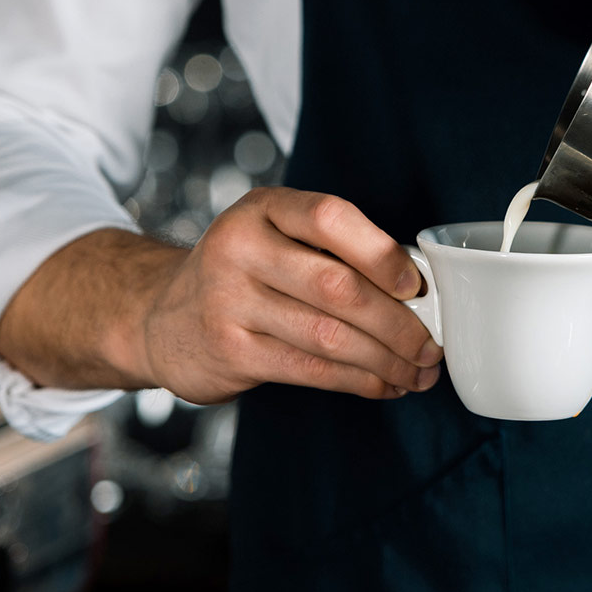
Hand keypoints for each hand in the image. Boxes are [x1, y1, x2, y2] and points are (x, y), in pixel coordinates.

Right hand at [0, 188, 440, 403]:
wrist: (159, 316)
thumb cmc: (244, 274)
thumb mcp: (274, 236)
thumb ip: (332, 250)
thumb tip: (418, 290)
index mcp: (263, 208)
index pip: (329, 218)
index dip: (380, 252)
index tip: (416, 285)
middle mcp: (240, 248)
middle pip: (336, 286)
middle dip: (397, 322)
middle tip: (432, 345)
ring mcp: (229, 301)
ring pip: (328, 335)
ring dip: (386, 359)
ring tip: (419, 372)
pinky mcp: (231, 351)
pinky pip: (310, 369)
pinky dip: (358, 380)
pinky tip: (384, 384)